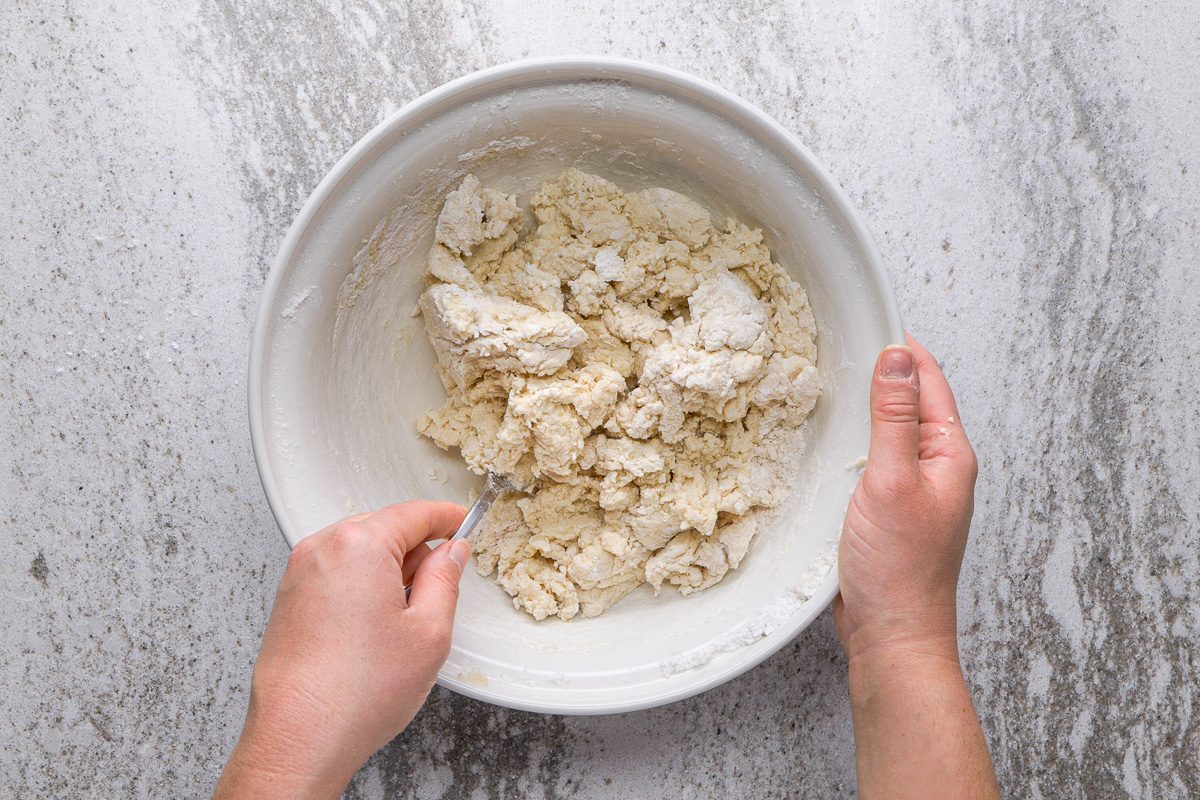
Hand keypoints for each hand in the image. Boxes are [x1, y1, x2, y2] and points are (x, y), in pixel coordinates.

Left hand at [214, 501, 468, 799]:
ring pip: (358, 552)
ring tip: (402, 620)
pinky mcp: (288, 599)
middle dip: (415, 550)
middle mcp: (322, 550)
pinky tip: (372, 629)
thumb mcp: (428, 632)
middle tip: (439, 585)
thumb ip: (445, 579)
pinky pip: (335, 573)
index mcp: (359, 546)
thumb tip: (451, 554)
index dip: (446, 517)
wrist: (298, 738)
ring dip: (387, 571)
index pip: (414, 512)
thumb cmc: (355, 693)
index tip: (462, 522)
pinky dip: (360, 586)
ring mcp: (299, 574)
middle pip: (383, 528)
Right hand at [834, 335, 977, 663]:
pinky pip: (871, 462)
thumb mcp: (891, 480)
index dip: (901, 349)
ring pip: (887, 433)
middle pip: (909, 403)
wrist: (891, 636)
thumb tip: (897, 357)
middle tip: (839, 346)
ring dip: (863, 410)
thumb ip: (894, 417)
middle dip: (880, 373)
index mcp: (950, 454)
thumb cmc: (898, 570)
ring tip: (829, 384)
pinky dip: (851, 444)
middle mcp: (936, 468)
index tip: (868, 320)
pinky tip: (827, 442)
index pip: (929, 381)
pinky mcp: (887, 511)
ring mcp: (912, 490)